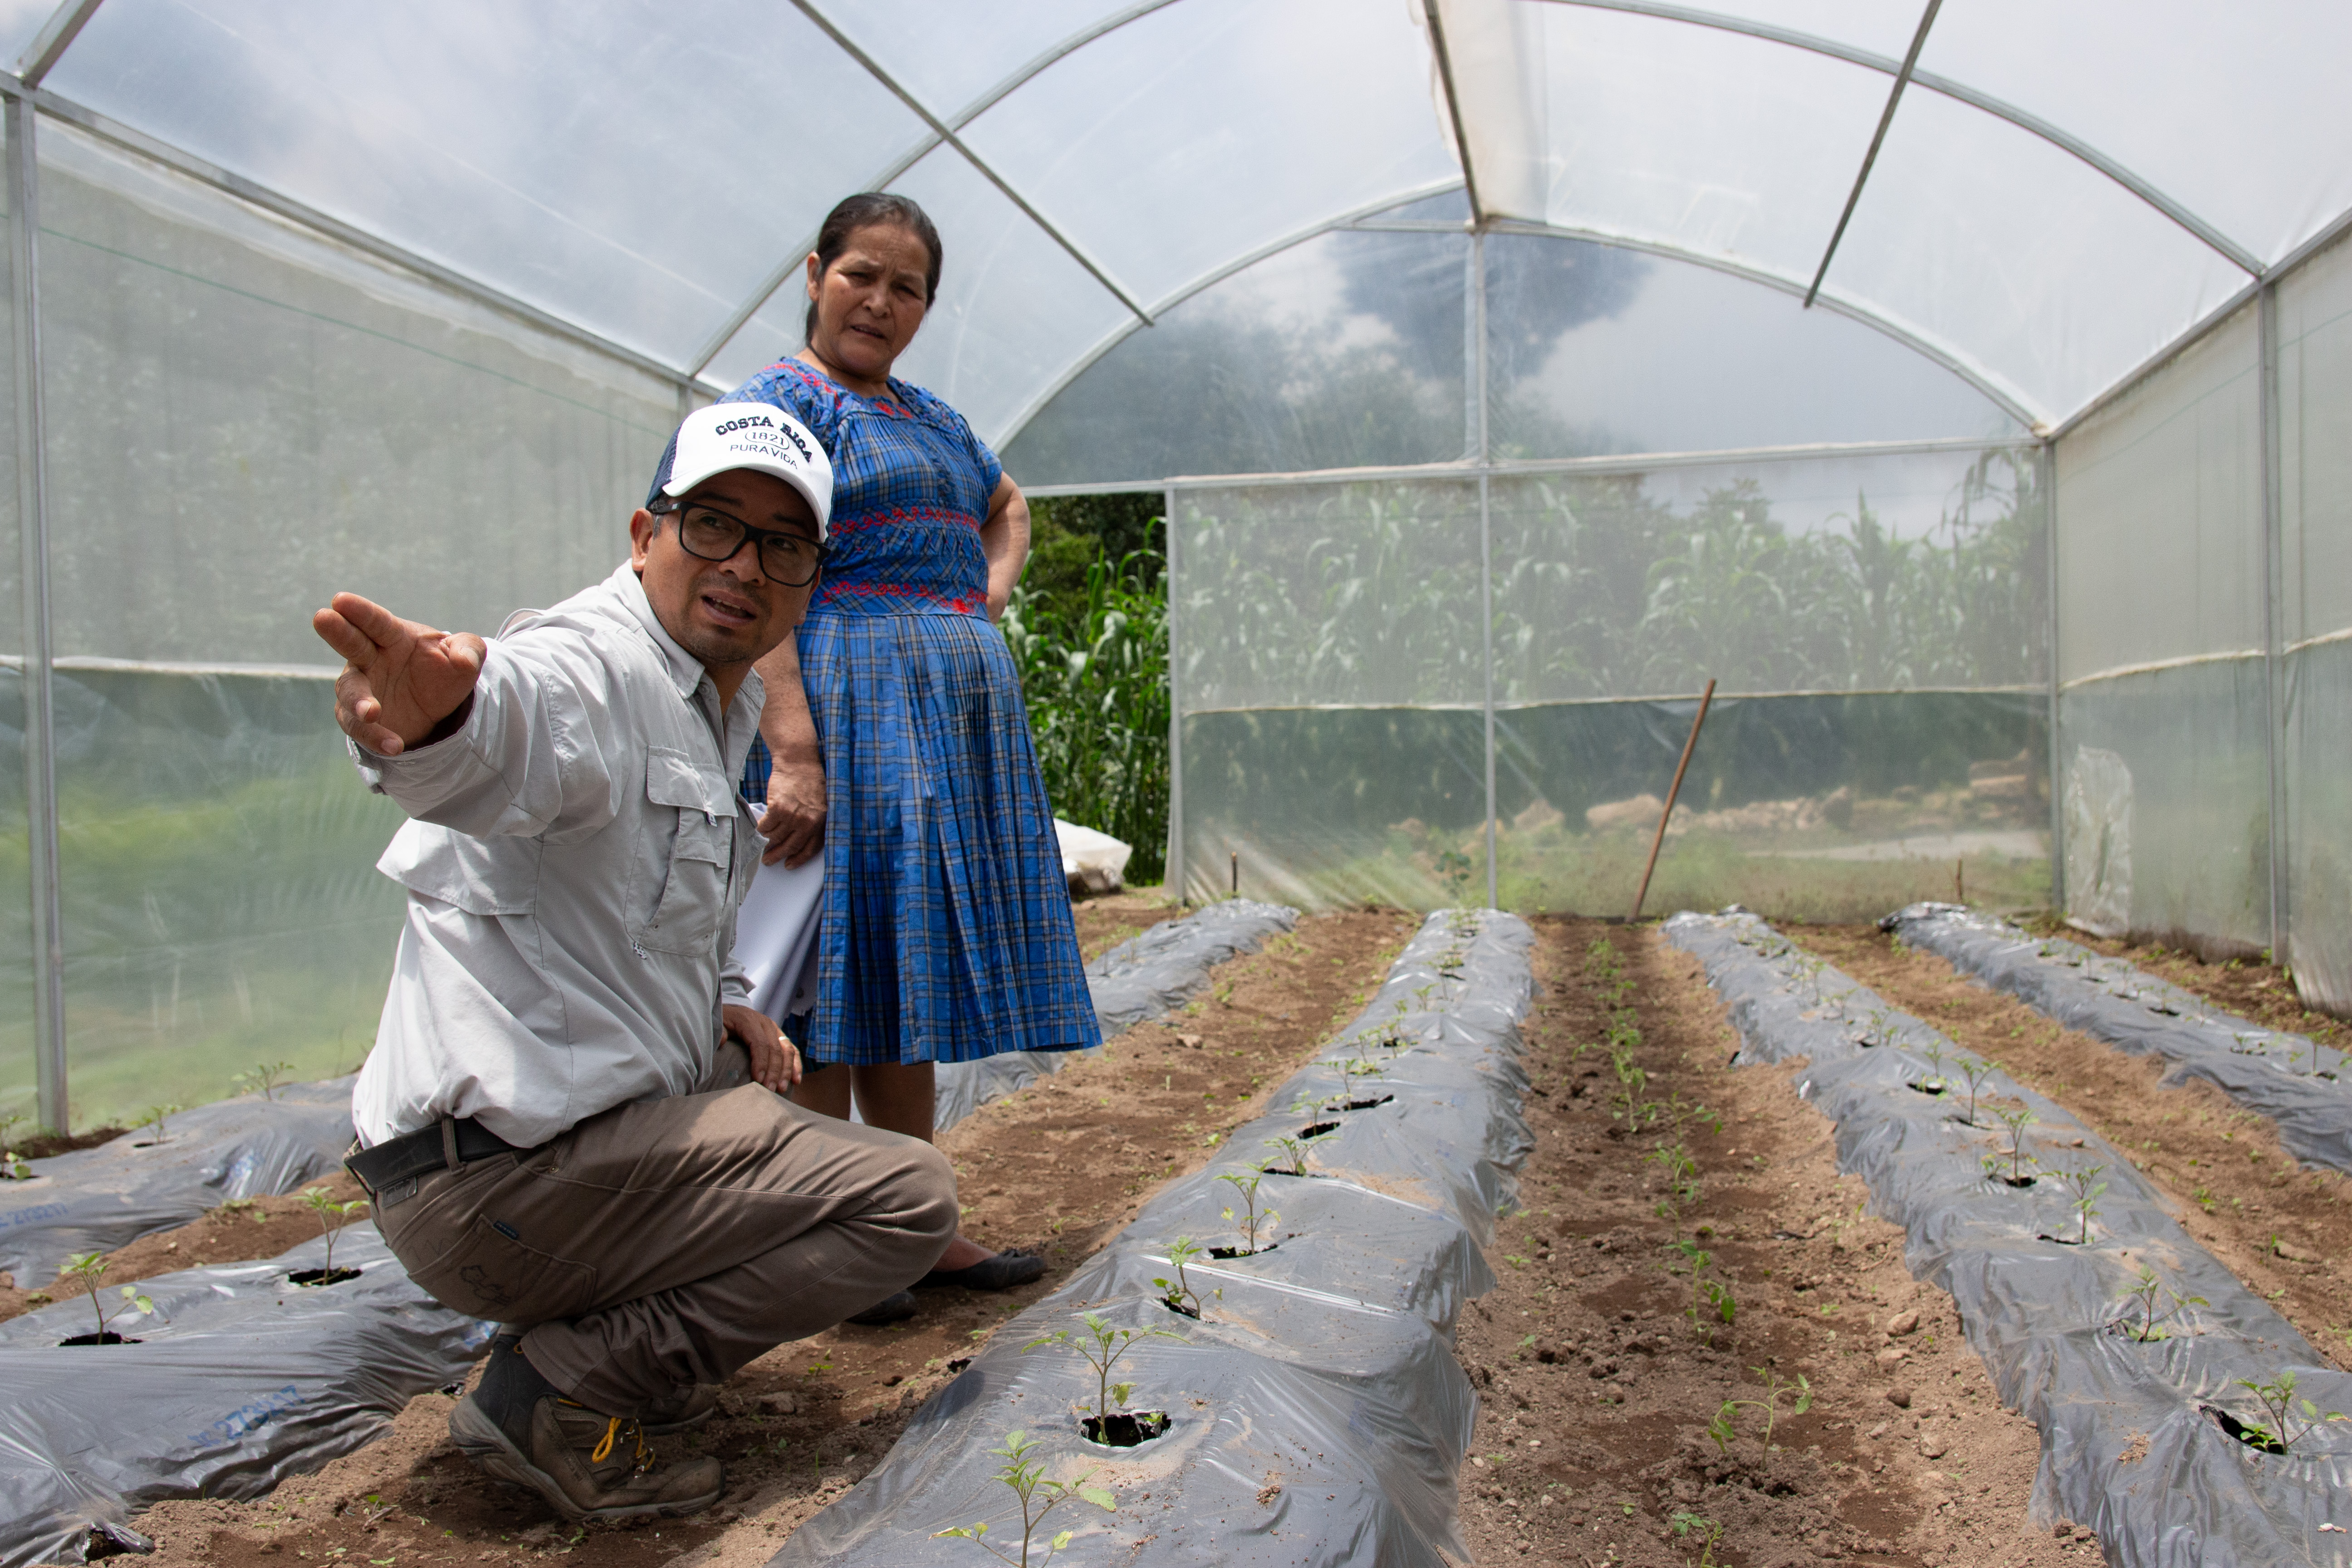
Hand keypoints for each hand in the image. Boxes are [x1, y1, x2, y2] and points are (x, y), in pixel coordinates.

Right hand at [313, 592, 485, 755]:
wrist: (439, 706)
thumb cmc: (443, 669)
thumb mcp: (465, 657)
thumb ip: (469, 651)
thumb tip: (463, 661)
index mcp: (393, 636)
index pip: (376, 621)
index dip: (360, 611)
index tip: (340, 600)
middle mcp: (370, 658)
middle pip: (350, 643)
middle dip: (337, 631)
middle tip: (322, 617)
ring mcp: (361, 687)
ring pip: (350, 690)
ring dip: (358, 701)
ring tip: (372, 713)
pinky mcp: (358, 718)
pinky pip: (360, 727)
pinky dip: (375, 736)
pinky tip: (393, 746)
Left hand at [724, 1004, 800, 1091]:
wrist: (731, 1012)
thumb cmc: (722, 1022)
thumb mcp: (716, 1023)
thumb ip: (719, 1032)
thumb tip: (722, 1041)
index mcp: (750, 1020)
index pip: (760, 1043)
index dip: (761, 1062)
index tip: (758, 1080)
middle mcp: (766, 1024)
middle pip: (775, 1049)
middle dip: (774, 1071)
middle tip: (769, 1090)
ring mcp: (775, 1030)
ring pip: (787, 1050)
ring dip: (786, 1071)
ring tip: (782, 1089)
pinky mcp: (781, 1036)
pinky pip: (792, 1050)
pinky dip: (796, 1065)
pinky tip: (796, 1080)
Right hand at [758, 753, 827, 866]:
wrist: (799, 762)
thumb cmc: (811, 781)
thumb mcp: (821, 804)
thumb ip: (814, 821)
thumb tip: (799, 839)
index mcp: (820, 822)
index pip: (810, 849)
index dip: (798, 860)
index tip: (789, 865)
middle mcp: (807, 822)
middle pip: (790, 846)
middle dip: (777, 856)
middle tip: (768, 861)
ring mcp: (792, 816)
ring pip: (775, 837)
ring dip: (766, 843)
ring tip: (762, 845)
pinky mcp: (777, 808)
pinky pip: (765, 826)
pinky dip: (760, 829)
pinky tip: (759, 829)